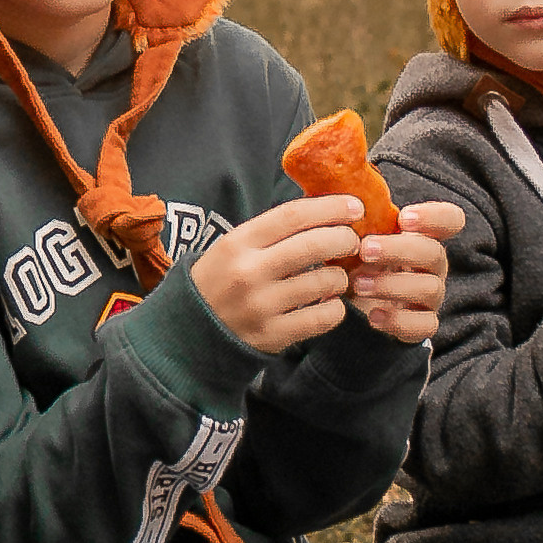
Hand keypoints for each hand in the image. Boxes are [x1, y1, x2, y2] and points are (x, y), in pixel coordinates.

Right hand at [192, 195, 364, 354]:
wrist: (189, 333)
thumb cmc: (220, 282)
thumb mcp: (233, 248)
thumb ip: (272, 232)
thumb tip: (325, 212)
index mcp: (238, 243)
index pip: (293, 215)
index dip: (330, 207)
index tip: (354, 207)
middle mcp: (249, 272)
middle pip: (314, 244)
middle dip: (345, 239)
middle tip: (352, 242)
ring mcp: (261, 306)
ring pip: (324, 281)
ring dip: (340, 277)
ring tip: (335, 278)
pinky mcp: (273, 335)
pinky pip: (324, 317)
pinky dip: (335, 308)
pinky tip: (327, 304)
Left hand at [347, 200, 464, 342]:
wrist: (354, 299)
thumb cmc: (356, 256)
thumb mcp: (353, 231)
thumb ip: (349, 208)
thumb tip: (327, 175)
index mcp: (421, 236)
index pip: (450, 220)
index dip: (435, 217)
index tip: (404, 218)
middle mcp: (432, 264)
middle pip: (434, 253)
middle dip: (400, 250)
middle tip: (364, 249)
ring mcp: (430, 295)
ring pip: (430, 289)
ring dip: (392, 285)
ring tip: (358, 284)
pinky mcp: (421, 324)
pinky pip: (424, 325)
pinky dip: (399, 321)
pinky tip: (373, 316)